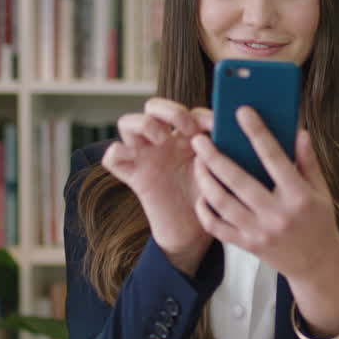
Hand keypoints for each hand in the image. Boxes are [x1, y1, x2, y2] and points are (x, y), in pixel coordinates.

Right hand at [101, 98, 213, 274]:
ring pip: (126, 122)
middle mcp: (163, 142)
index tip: (216, 127)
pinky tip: (135, 159)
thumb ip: (221, 149)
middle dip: (169, 110)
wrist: (194, 232)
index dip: (200, 113)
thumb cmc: (209, 198)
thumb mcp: (220, 170)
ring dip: (143, 124)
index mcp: (186, 137)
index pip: (188, 110)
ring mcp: (145, 157)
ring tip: (162, 140)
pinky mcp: (134, 176)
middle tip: (187, 129)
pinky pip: (112, 157)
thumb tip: (227, 127)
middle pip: (153, 106)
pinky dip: (117, 152)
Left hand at [188, 106, 338, 286]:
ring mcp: (259, 232)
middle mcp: (277, 215)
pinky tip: (201, 194)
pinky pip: (217, 227)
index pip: (274, 157)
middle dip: (215, 157)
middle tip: (199, 139)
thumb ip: (308, 161)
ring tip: (197, 162)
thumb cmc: (318, 221)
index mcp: (298, 196)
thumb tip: (298, 130)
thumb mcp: (321, 190)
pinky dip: (205, 210)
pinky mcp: (247, 245)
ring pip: (222, 203)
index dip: (258, 132)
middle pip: (238, 180)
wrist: (316, 265)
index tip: (242, 112)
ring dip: (205, 180)